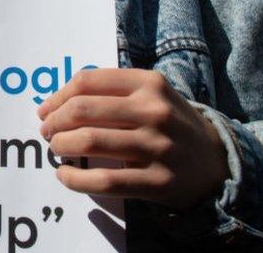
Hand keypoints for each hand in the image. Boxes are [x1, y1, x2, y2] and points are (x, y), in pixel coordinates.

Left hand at [37, 69, 229, 209]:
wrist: (217, 162)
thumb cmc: (171, 123)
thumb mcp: (152, 95)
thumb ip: (112, 91)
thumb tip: (58, 100)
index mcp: (149, 84)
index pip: (88, 81)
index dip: (58, 96)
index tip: (45, 109)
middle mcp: (155, 111)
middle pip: (83, 110)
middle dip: (54, 121)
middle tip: (46, 131)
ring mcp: (158, 147)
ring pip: (89, 142)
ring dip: (60, 145)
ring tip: (56, 148)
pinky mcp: (158, 181)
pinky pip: (104, 181)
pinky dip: (75, 178)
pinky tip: (65, 174)